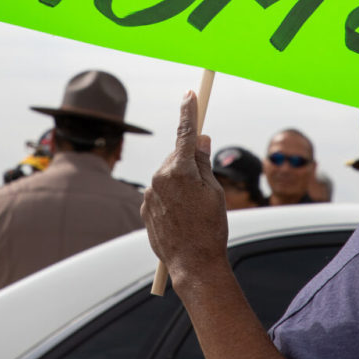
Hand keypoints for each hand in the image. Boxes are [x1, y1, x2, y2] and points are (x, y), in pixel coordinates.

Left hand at [142, 91, 228, 283]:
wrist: (193, 264)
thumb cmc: (209, 228)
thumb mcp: (214, 192)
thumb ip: (204, 163)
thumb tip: (200, 139)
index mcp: (180, 170)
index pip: (186, 132)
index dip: (189, 111)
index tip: (189, 95)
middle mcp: (159, 177)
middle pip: (177, 156)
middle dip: (189, 160)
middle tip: (204, 183)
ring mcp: (149, 193)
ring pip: (167, 175)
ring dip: (179, 181)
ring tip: (193, 207)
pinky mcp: (144, 207)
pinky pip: (159, 192)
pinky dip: (170, 197)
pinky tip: (181, 216)